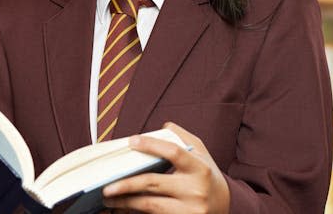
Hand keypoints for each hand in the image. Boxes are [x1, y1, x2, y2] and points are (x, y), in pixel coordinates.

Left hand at [101, 122, 229, 213]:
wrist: (226, 207)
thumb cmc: (207, 176)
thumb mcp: (201, 152)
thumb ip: (182, 137)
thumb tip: (162, 126)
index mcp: (199, 167)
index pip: (173, 152)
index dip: (151, 145)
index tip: (131, 142)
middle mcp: (195, 190)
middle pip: (153, 183)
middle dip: (126, 184)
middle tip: (105, 184)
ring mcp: (190, 209)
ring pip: (150, 205)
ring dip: (125, 201)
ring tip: (108, 197)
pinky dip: (134, 213)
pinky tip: (121, 209)